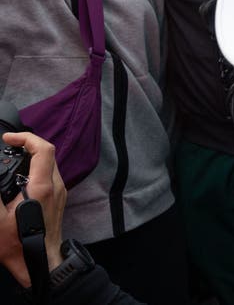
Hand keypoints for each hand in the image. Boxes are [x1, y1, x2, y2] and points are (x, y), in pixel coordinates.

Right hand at [0, 133, 66, 287]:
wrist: (40, 263)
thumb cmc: (18, 244)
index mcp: (43, 186)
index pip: (43, 149)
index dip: (26, 138)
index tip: (8, 139)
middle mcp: (56, 186)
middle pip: (47, 154)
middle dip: (26, 146)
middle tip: (6, 148)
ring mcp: (60, 193)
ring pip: (49, 165)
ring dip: (31, 159)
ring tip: (9, 162)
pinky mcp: (58, 200)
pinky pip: (49, 177)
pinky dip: (34, 171)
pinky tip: (18, 181)